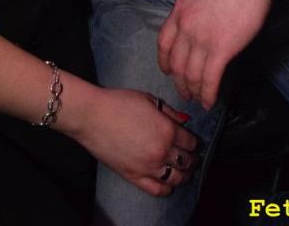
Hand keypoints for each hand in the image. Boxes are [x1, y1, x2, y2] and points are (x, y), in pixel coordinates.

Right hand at [76, 90, 197, 196]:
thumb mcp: (149, 100)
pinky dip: (167, 189)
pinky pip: (157, 189)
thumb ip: (169, 112)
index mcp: (167, 130)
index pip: (191, 142)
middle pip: (186, 162)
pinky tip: (169, 184)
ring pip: (176, 178)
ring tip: (184, 171)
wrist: (93, 116)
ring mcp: (148, 167)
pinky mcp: (134, 177)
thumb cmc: (119, 103)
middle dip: (193, 159)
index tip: (195, 143)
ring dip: (184, 175)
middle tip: (193, 158)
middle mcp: (162, 152)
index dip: (195, 143)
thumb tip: (184, 122)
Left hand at [158, 0, 276, 109]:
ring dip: (194, 91)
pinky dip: (208, 94)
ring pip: (191, 75)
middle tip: (185, 93)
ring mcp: (201, 39)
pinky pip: (209, 79)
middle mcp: (185, 27)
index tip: (167, 71)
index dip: (164, 61)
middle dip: (179, 83)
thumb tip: (196, 26)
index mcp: (179, 11)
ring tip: (198, 100)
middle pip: (175, 63)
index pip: (163, 43)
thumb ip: (191, 12)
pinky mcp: (220, 49)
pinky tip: (210, 101)